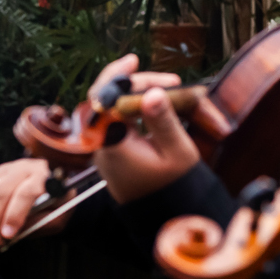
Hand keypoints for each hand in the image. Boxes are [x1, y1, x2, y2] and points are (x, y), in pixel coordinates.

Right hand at [0, 159, 56, 249]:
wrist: (55, 190)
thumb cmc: (58, 205)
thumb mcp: (56, 218)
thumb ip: (36, 224)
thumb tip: (8, 234)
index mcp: (44, 176)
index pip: (25, 192)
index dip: (14, 215)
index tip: (7, 235)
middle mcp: (22, 168)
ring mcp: (4, 170)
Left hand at [90, 55, 200, 203]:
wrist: (167, 217)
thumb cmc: (174, 188)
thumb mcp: (176, 152)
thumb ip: (163, 121)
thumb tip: (152, 94)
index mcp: (113, 144)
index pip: (103, 100)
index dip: (115, 77)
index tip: (133, 61)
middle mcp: (103, 144)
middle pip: (110, 99)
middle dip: (139, 84)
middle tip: (171, 82)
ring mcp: (106, 147)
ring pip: (115, 108)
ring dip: (140, 94)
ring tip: (169, 89)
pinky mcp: (114, 150)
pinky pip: (119, 119)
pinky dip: (135, 107)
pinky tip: (153, 101)